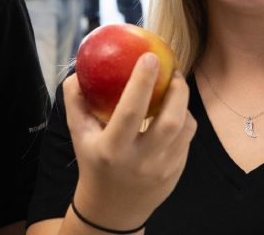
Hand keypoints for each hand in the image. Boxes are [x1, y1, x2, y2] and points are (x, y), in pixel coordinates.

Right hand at [65, 54, 195, 229]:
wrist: (113, 206)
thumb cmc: (94, 160)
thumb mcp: (78, 134)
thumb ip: (75, 101)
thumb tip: (79, 69)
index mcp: (112, 149)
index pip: (131, 111)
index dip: (142, 82)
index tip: (150, 57)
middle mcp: (140, 161)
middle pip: (170, 120)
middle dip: (177, 90)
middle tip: (173, 71)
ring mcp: (162, 169)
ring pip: (185, 128)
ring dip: (183, 103)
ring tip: (175, 87)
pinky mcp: (177, 171)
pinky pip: (187, 138)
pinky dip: (184, 119)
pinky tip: (174, 110)